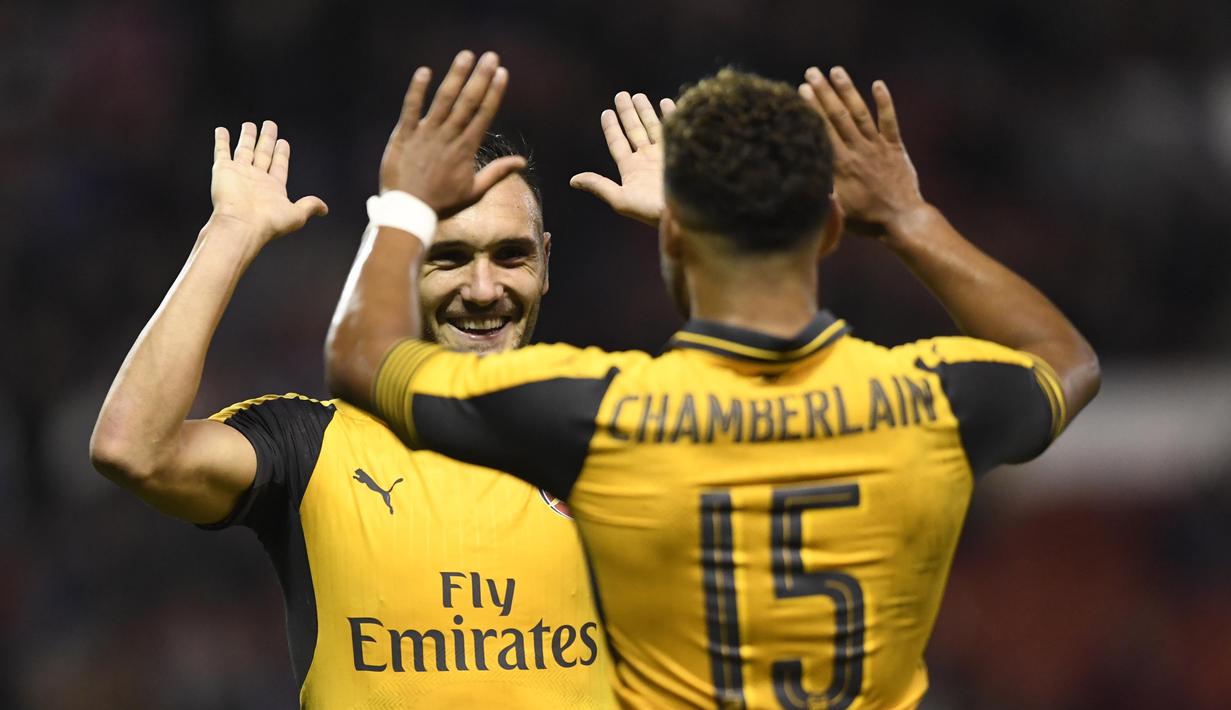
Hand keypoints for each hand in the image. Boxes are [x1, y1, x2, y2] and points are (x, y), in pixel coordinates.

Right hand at [210, 121, 327, 244]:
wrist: (242, 225)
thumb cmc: (268, 222)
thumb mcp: (297, 214)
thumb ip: (310, 206)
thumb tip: (325, 209)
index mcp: (273, 187)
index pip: (279, 165)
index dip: (281, 153)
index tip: (283, 142)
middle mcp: (256, 179)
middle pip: (263, 154)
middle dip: (267, 139)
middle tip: (270, 125)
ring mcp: (239, 174)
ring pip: (244, 150)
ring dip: (247, 137)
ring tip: (249, 124)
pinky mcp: (223, 170)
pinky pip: (222, 152)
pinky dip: (221, 141)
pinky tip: (221, 130)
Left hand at [380, 50, 524, 216]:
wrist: (409, 211)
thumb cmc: (442, 203)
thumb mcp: (474, 191)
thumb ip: (497, 172)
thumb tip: (522, 162)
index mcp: (466, 148)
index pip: (484, 114)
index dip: (494, 92)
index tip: (502, 73)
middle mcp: (448, 137)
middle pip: (467, 102)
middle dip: (480, 77)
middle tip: (491, 56)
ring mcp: (426, 134)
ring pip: (443, 100)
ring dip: (456, 76)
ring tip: (466, 55)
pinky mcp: (404, 134)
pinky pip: (411, 108)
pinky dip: (417, 90)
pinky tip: (425, 71)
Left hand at [570, 91, 674, 226]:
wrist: (685, 215)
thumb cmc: (651, 211)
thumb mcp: (620, 199)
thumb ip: (599, 185)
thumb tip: (573, 180)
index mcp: (632, 170)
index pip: (618, 143)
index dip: (611, 128)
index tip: (607, 112)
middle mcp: (647, 161)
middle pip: (635, 131)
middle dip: (628, 113)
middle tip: (621, 94)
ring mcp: (665, 156)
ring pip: (652, 127)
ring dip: (646, 111)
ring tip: (639, 96)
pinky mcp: (683, 152)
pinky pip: (674, 129)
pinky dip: (670, 115)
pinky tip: (666, 102)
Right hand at [800, 66, 926, 238]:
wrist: (902, 220)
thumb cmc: (866, 220)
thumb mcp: (836, 211)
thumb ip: (820, 192)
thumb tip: (799, 177)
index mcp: (842, 165)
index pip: (823, 130)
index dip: (812, 108)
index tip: (801, 90)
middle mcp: (859, 150)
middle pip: (838, 116)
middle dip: (824, 92)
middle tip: (811, 72)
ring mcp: (878, 147)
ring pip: (860, 113)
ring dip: (848, 90)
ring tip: (836, 71)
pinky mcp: (895, 147)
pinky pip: (889, 121)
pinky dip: (884, 102)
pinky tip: (877, 84)